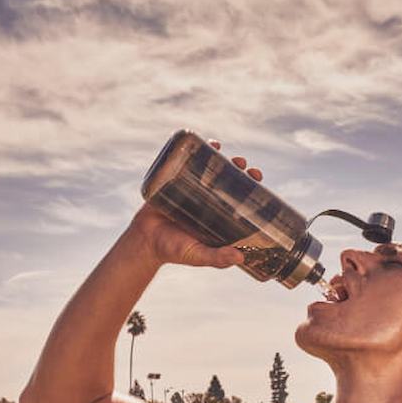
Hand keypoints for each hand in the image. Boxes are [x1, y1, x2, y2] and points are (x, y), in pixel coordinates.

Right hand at [129, 139, 263, 268]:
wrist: (144, 241)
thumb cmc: (173, 251)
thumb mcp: (198, 256)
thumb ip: (217, 258)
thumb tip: (240, 258)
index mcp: (218, 218)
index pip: (240, 200)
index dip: (251, 189)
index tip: (258, 180)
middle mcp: (208, 202)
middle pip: (228, 181)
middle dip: (239, 171)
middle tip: (245, 166)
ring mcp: (191, 190)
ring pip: (210, 170)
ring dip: (221, 159)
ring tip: (227, 153)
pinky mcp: (175, 181)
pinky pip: (188, 164)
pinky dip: (198, 152)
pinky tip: (208, 143)